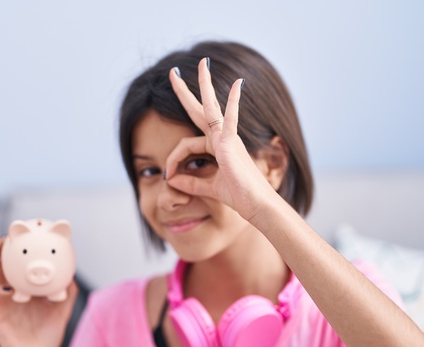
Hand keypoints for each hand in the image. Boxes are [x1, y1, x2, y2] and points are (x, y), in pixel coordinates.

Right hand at [0, 237, 77, 346]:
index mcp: (24, 282)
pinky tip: (5, 288)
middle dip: (0, 247)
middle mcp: (9, 286)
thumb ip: (67, 289)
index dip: (18, 244)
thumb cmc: (49, 330)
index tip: (23, 231)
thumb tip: (72, 272)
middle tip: (6, 241)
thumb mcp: (62, 306)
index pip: (18, 258)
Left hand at [165, 58, 277, 220]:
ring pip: (212, 107)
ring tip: (202, 63)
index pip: (186, 145)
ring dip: (206, 84)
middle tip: (173, 72)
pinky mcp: (232, 144)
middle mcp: (222, 138)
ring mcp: (228, 138)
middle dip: (185, 91)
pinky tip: (238, 84)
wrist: (256, 205)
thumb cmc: (238, 197)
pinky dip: (234, 102)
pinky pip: (231, 120)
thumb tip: (170, 180)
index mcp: (217, 148)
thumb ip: (189, 183)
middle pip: (200, 109)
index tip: (167, 177)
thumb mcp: (207, 189)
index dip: (172, 160)